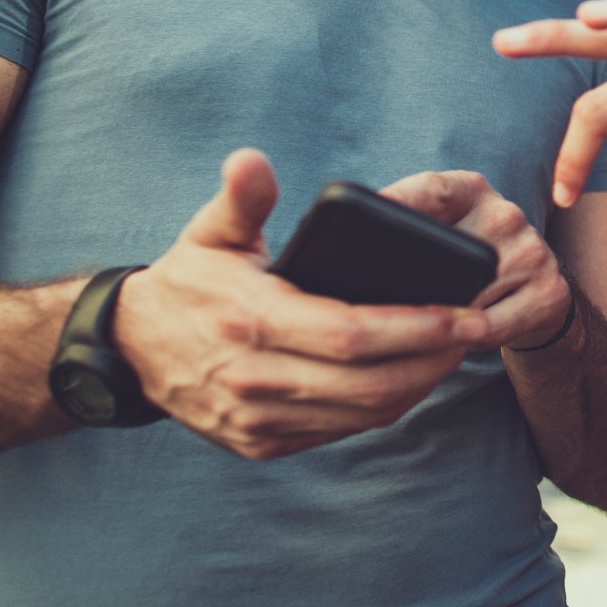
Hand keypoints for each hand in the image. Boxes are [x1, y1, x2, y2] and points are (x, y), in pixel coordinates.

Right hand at [113, 150, 470, 459]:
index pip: (352, 334)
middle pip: (370, 382)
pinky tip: (412, 376)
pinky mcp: (260, 445)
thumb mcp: (209, 232)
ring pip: (362, 413)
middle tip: (476, 329)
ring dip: (419, 384)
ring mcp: (256, 420)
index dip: (416, 327)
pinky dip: (384, 406)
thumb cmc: (188, 280)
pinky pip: (341, 430)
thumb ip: (242, 198)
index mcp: (252, 320)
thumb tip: (251, 161)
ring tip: (454, 350)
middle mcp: (255, 378)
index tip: (465, 312)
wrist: (130, 348)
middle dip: (434, 358)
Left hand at [375, 168, 572, 351]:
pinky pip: (488, 328)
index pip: (431, 190)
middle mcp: (507, 213)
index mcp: (472, 189)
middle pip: (447, 255)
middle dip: (410, 284)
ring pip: (465, 298)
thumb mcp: (443, 231)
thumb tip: (338, 252)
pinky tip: (451, 339)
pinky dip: (462, 339)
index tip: (360, 223)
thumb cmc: (469, 260)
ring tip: (417, 325)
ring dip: (435, 318)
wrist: (537, 294)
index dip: (397, 205)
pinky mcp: (550, 292)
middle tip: (373, 308)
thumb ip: (406, 229)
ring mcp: (533, 252)